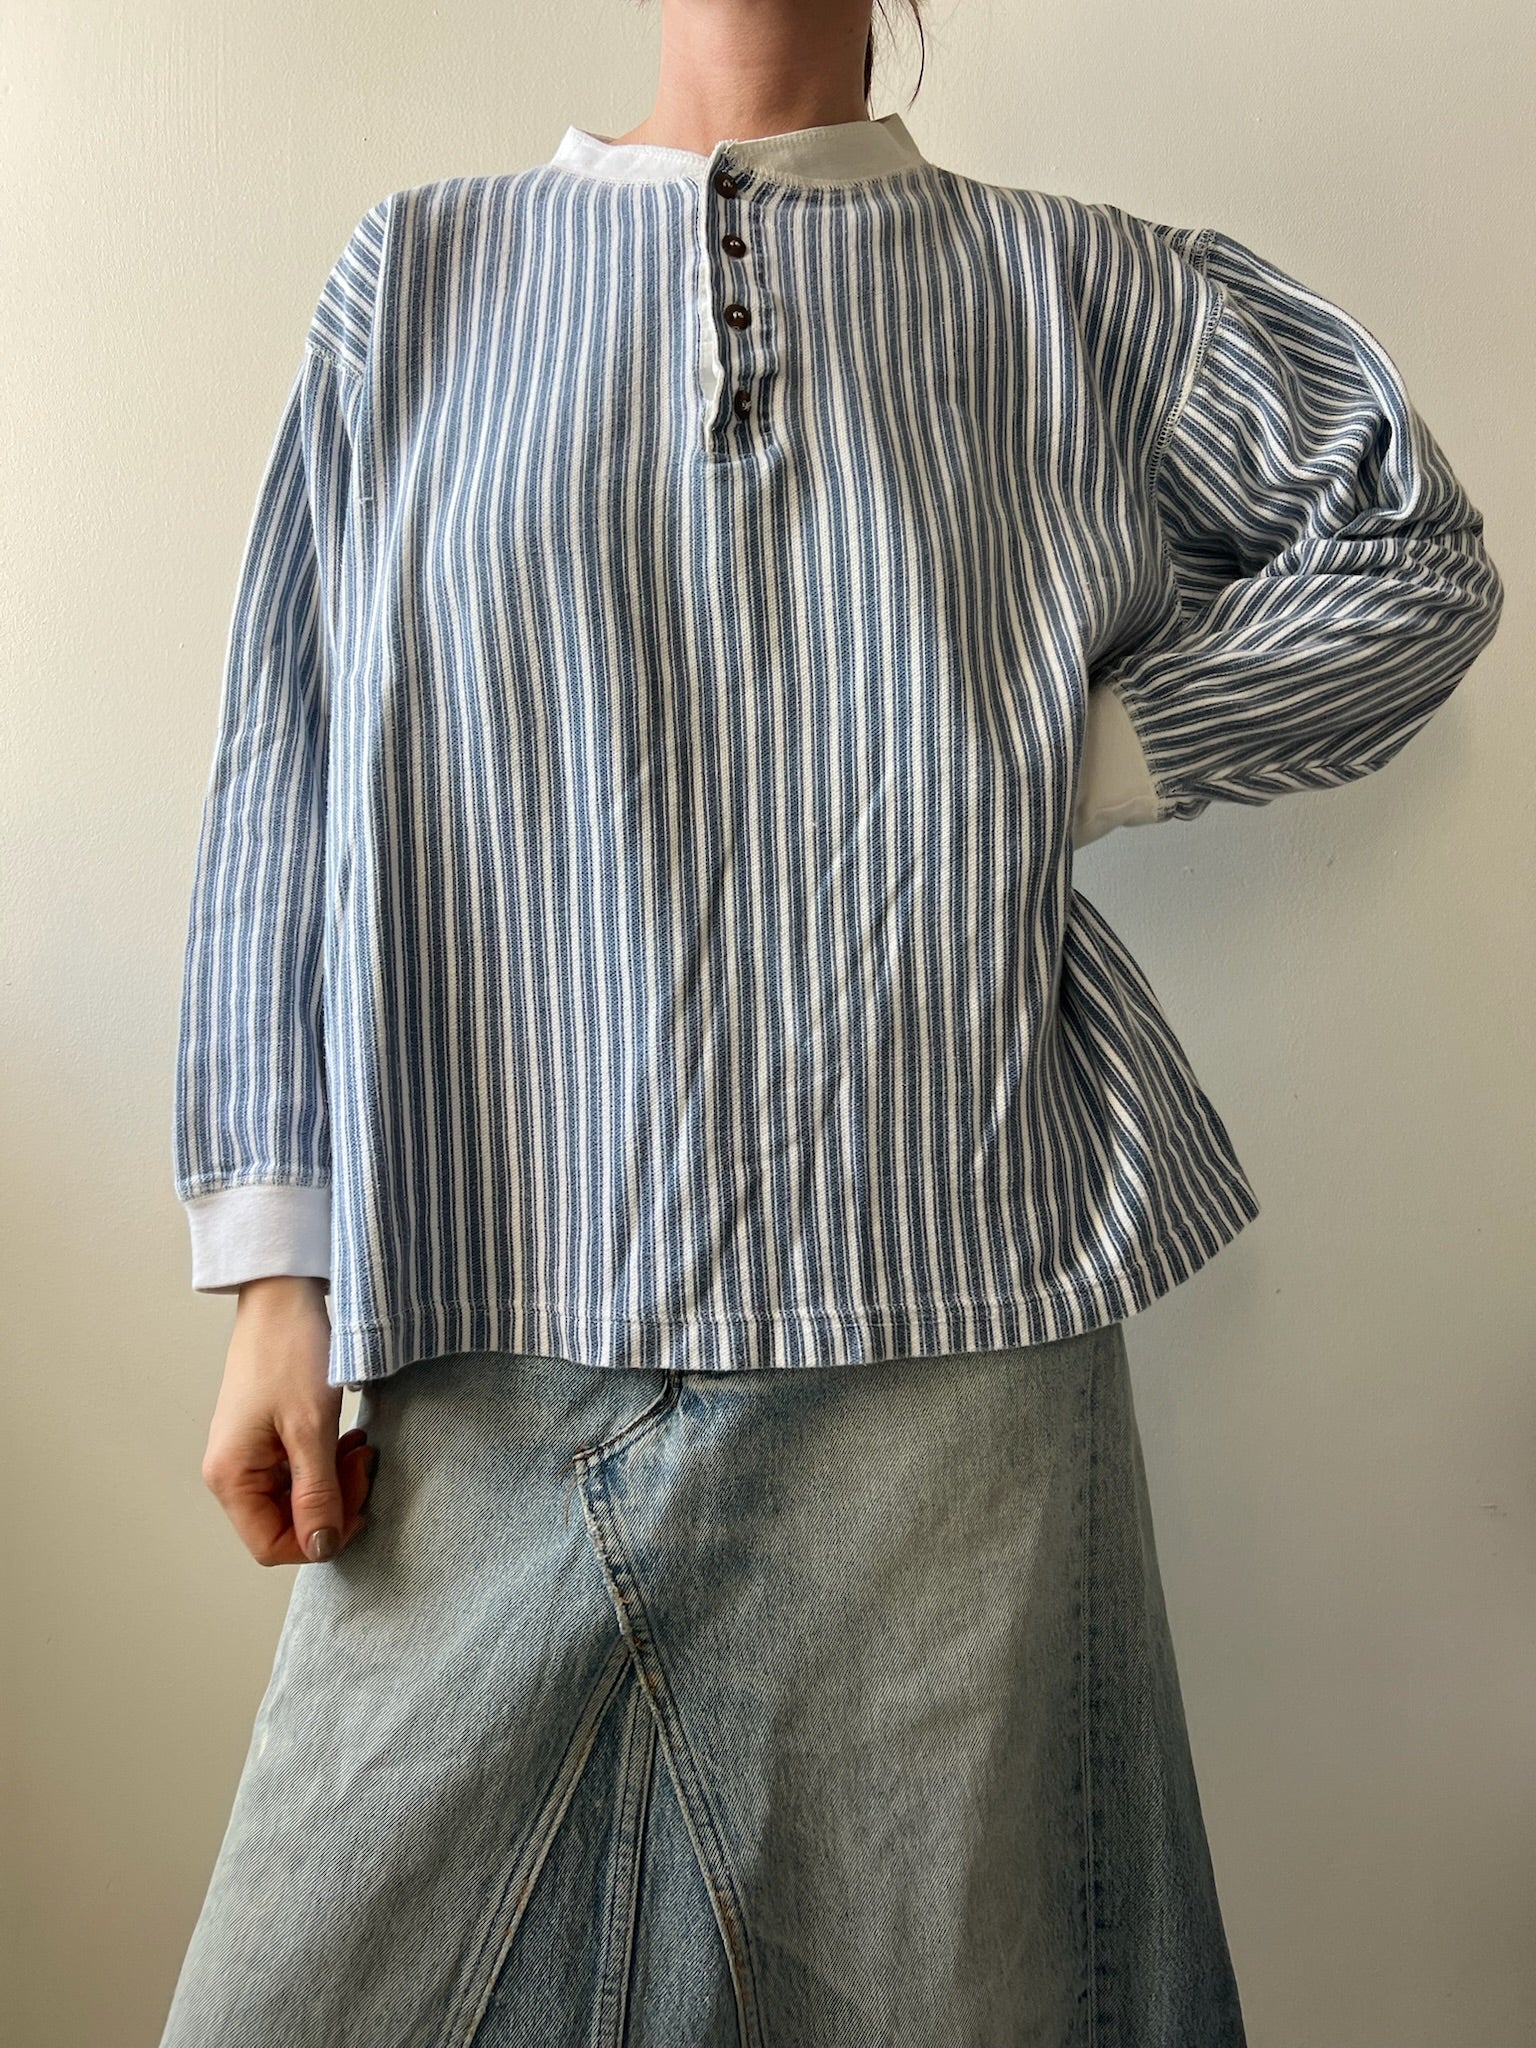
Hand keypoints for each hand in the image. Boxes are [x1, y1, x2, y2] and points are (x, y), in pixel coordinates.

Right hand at [201, 1276, 376, 1565]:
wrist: (284, 1296)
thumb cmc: (289, 1352)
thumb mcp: (311, 1428)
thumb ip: (317, 1494)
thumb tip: (322, 1547)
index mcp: (232, 1478)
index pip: (273, 1545)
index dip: (321, 1537)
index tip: (359, 1505)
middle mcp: (233, 1473)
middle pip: (287, 1524)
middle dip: (334, 1504)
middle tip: (364, 1463)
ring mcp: (250, 1455)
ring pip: (298, 1499)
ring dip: (336, 1482)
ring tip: (358, 1445)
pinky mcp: (267, 1438)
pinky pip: (300, 1472)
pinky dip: (328, 1464)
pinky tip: (347, 1438)